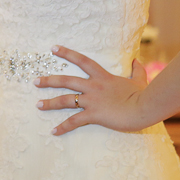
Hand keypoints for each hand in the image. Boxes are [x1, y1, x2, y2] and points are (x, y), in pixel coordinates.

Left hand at [35, 46, 152, 135]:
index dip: (67, 53)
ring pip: (65, 100)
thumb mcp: (139, 80)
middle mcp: (93, 86)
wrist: (145, 107)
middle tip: (35, 81)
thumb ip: (137, 70)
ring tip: (38, 105)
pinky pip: (74, 121)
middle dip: (49, 80)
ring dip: (50, 103)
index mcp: (102, 77)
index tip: (53, 48)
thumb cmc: (143, 95)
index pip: (82, 60)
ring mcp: (92, 100)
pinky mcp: (94, 115)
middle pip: (66, 80)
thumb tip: (137, 61)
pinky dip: (63, 127)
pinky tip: (53, 131)